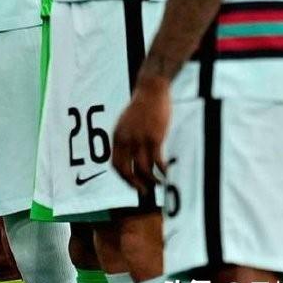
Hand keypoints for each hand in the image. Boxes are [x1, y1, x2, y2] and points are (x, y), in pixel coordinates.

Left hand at [111, 74, 170, 194]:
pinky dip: (162, 171)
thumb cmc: (141, 107)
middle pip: (126, 171)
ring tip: (159, 184)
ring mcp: (140, 139)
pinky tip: (166, 174)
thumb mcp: (126, 123)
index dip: (123, 178)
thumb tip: (130, 157)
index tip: (133, 184)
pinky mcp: (154, 137)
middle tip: (145, 192)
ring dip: (151, 181)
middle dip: (135, 185)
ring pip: (143, 169)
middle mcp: (126, 139)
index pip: (115, 164)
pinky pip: (157, 161)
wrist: (151, 90)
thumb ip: (126, 138)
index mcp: (118, 136)